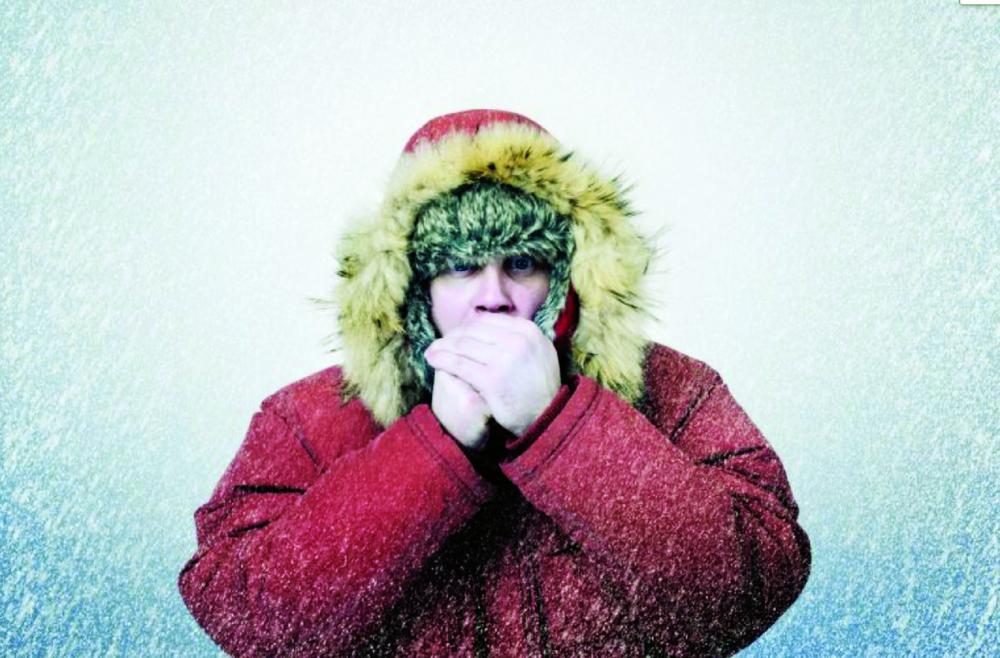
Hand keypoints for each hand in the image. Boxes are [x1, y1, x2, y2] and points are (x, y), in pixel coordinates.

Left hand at [424, 314, 560, 436]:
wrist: (547, 417)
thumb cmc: (540, 387)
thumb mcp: (540, 352)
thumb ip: (520, 337)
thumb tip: (496, 324)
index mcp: (528, 330)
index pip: (487, 321)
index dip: (467, 328)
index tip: (455, 336)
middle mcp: (518, 340)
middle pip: (473, 331)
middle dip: (452, 337)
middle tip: (438, 343)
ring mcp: (505, 359)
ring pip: (463, 346)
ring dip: (442, 347)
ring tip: (431, 351)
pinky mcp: (492, 379)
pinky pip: (460, 364)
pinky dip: (443, 360)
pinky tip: (433, 360)